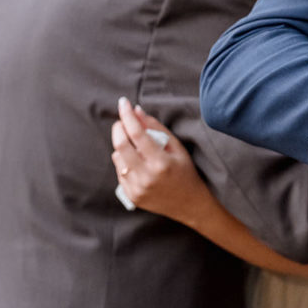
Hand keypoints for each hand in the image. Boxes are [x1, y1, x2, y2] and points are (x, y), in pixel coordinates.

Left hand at [110, 97, 205, 223]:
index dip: (128, 115)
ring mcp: (137, 188)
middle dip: (118, 128)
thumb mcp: (177, 147)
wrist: (189, 204)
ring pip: (117, 158)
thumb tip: (137, 111)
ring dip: (121, 145)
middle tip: (122, 121)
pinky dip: (123, 161)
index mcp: (161, 163)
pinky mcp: (131, 195)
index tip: (123, 103)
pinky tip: (135, 160)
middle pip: (120, 146)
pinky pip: (119, 172)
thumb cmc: (186, 172)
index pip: (137, 134)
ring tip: (133, 143)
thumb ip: (156, 128)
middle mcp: (146, 177)